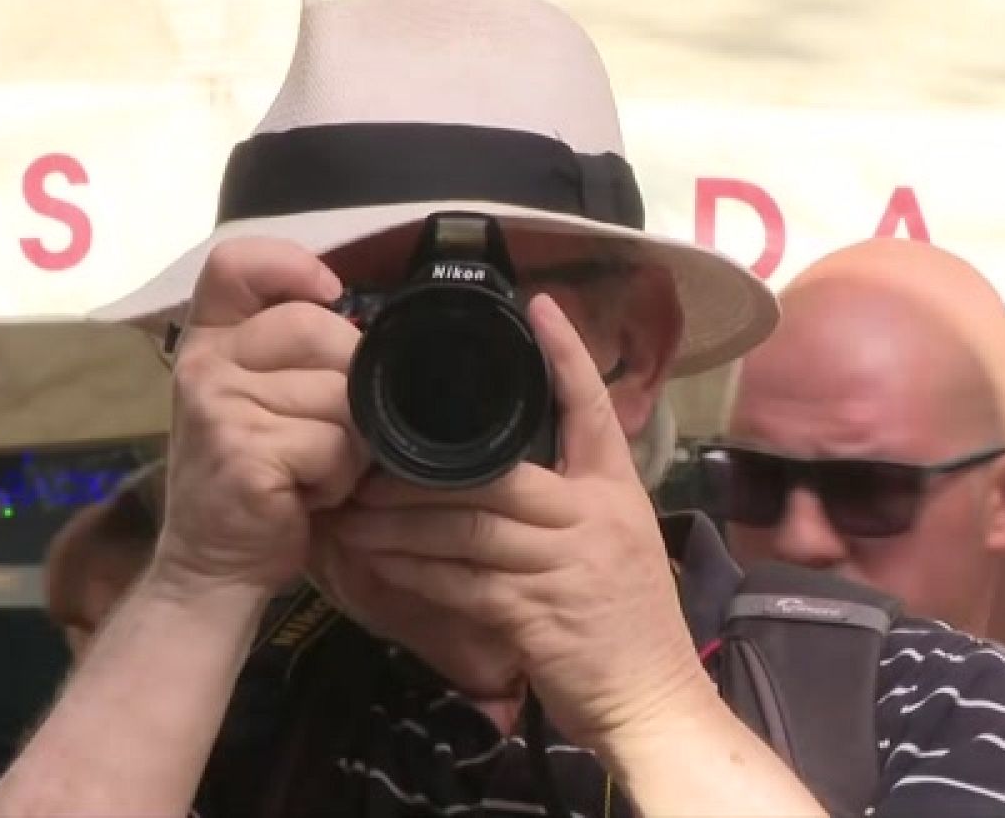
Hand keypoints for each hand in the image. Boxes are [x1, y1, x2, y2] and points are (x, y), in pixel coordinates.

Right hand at [153, 238, 369, 600]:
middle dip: (351, 381)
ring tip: (315, 470)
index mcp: (209, 342)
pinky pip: (334, 445)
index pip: (235, 264)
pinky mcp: (244, 452)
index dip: (289, 265)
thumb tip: (374, 331)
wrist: (212, 567)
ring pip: (339, 394)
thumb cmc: (257, 482)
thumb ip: (298, 357)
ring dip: (350, 442)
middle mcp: (204, 365)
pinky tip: (309, 495)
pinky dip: (340, 478)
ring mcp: (217, 406)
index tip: (330, 295)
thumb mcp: (262, 404)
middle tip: (331, 431)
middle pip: (318, 328)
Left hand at [321, 294, 709, 747]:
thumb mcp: (612, 545)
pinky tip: (376, 563)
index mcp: (615, 491)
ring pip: (468, 527)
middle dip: (418, 471)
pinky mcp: (540, 613)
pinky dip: (413, 571)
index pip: (591, 409)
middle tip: (360, 459)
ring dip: (400, 522)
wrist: (653, 701)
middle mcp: (594, 516)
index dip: (566, 355)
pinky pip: (462, 582)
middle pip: (493, 474)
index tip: (538, 304)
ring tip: (350, 512)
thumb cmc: (626, 624)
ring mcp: (568, 563)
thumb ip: (565, 507)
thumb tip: (496, 477)